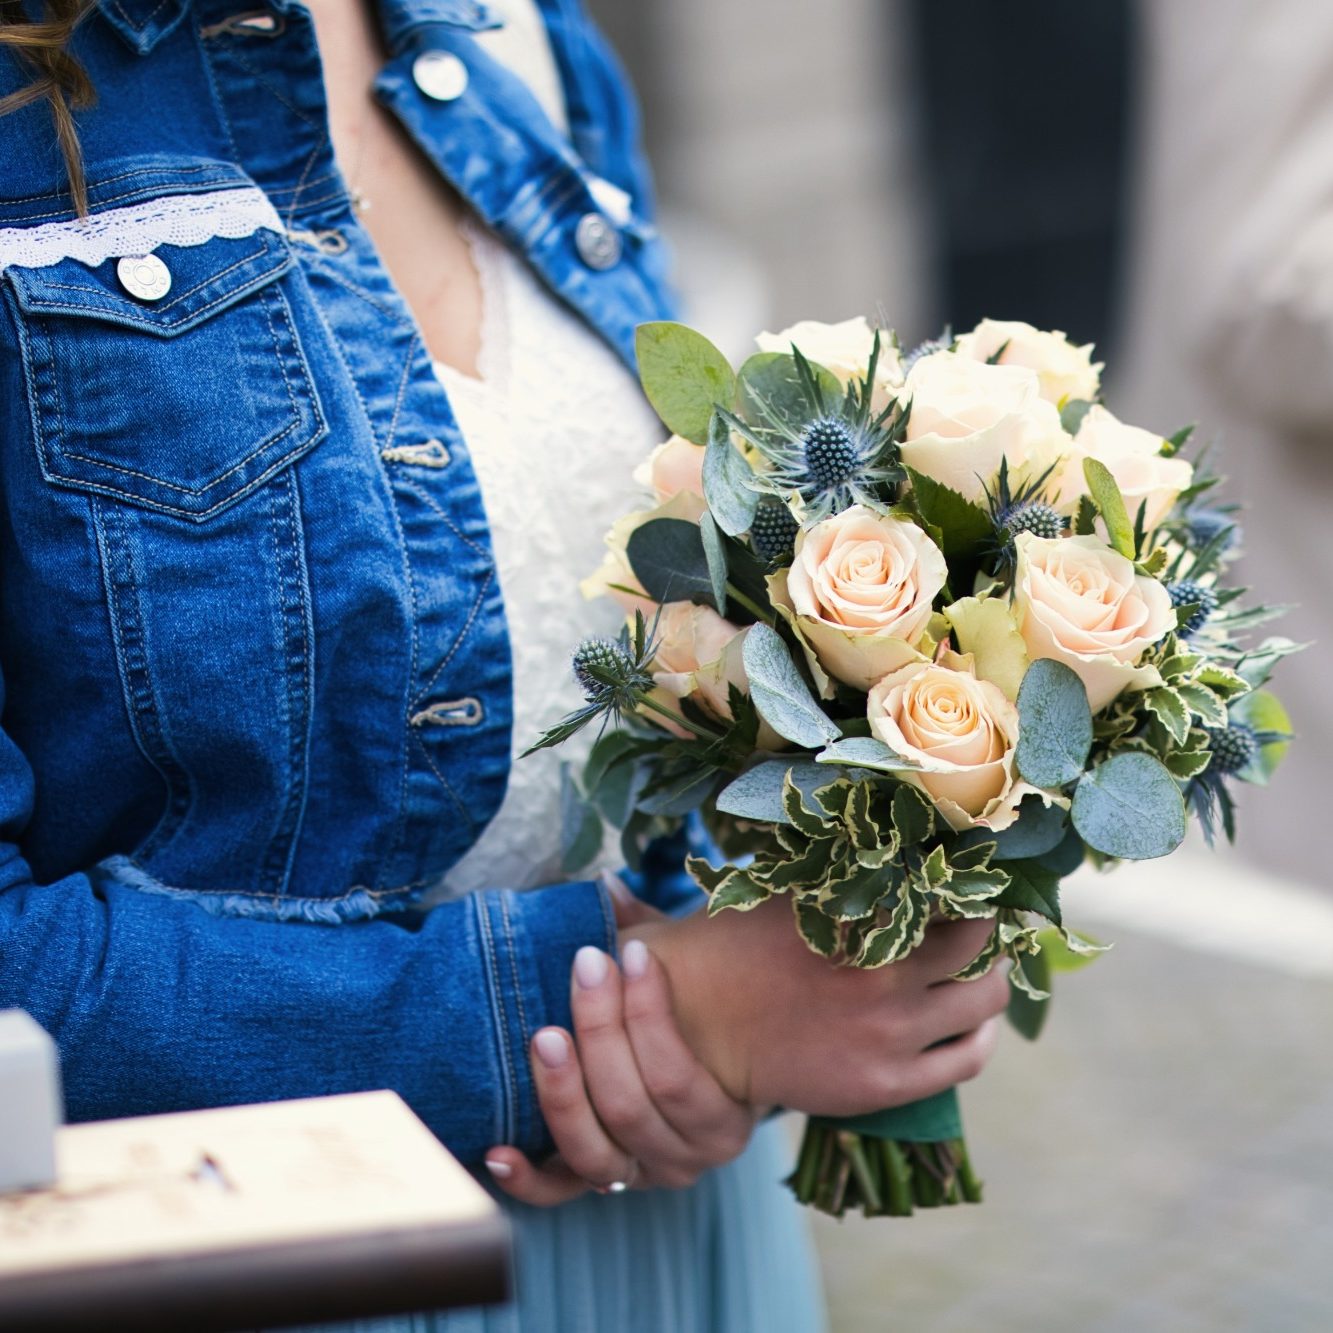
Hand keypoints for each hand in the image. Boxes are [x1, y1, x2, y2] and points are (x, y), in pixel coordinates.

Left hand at [484, 882, 757, 1205]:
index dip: (650, 1013)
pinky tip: (498, 1148)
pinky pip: (556, 1192)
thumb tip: (606, 886)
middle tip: (584, 967)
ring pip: (592, 1152)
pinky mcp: (594, 1184)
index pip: (677, 1075)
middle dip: (601, 1031)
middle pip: (629, 1106)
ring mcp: (635, 1176)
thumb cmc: (690, 1016)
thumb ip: (650, 934)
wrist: (698, 1072)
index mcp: (721, 1117)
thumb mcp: (687, 977)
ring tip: (543, 1036)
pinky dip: (526, 1177)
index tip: (630, 950)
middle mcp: (682, 1159)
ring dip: (562, 1092)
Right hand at [633, 896, 1007, 1117]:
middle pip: (980, 941)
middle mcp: (884, 972)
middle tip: (981, 919)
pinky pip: (968, 1059)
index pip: (949, 886)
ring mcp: (890, 1032)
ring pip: (986, 1000)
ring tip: (982, 966)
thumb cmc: (741, 944)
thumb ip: (854, 874)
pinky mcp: (888, 1082)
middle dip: (988, 925)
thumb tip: (913, 846)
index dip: (967, 878)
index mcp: (859, 913)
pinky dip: (982, 1034)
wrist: (698, 1025)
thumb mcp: (794, 890)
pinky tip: (973, 1019)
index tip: (970, 873)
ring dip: (993, 976)